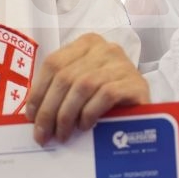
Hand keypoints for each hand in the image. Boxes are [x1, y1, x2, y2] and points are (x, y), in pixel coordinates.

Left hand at [26, 33, 151, 143]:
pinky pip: (105, 96)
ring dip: (67, 114)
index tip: (31, 117)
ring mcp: (121, 63)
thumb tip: (33, 114)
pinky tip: (85, 126)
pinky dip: (90, 112)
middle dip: (50, 109)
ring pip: (83, 86)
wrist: (147, 110)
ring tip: (63, 134)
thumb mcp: (81, 88)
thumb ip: (61, 91)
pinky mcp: (135, 82)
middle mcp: (105, 48)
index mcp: (87, 44)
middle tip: (44, 134)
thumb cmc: (108, 100)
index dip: (38, 91)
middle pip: (66, 77)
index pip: (53, 63)